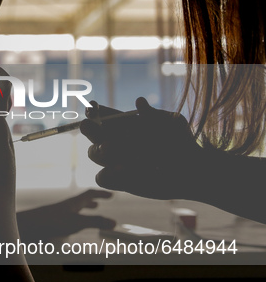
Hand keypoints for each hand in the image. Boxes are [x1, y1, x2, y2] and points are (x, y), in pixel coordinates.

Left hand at [17, 189, 115, 240]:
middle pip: (79, 202)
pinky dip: (71, 222)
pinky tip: (68, 230)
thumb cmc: (48, 222)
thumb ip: (94, 222)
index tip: (112, 195)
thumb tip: (114, 222)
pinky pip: (63, 220)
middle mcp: (63, 207)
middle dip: (90, 203)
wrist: (23, 227)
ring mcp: (55, 215)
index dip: (101, 194)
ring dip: (81, 212)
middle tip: (99, 205)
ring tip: (86, 215)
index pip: (89, 194)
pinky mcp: (47, 224)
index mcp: (71, 203)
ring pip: (71, 211)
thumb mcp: (75, 223)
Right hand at [80, 97, 202, 199]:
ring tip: (110, 148)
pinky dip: (109, 174)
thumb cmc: (182, 141)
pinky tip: (124, 169)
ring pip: (93, 153)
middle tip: (89, 125)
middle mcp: (115, 140)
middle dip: (89, 128)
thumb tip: (139, 101)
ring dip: (99, 150)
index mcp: (124, 123)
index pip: (101, 114)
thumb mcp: (173, 123)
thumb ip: (154, 114)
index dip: (93, 110)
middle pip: (91, 132)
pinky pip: (101, 178)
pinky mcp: (118, 181)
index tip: (93, 107)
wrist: (192, 169)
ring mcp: (114, 161)